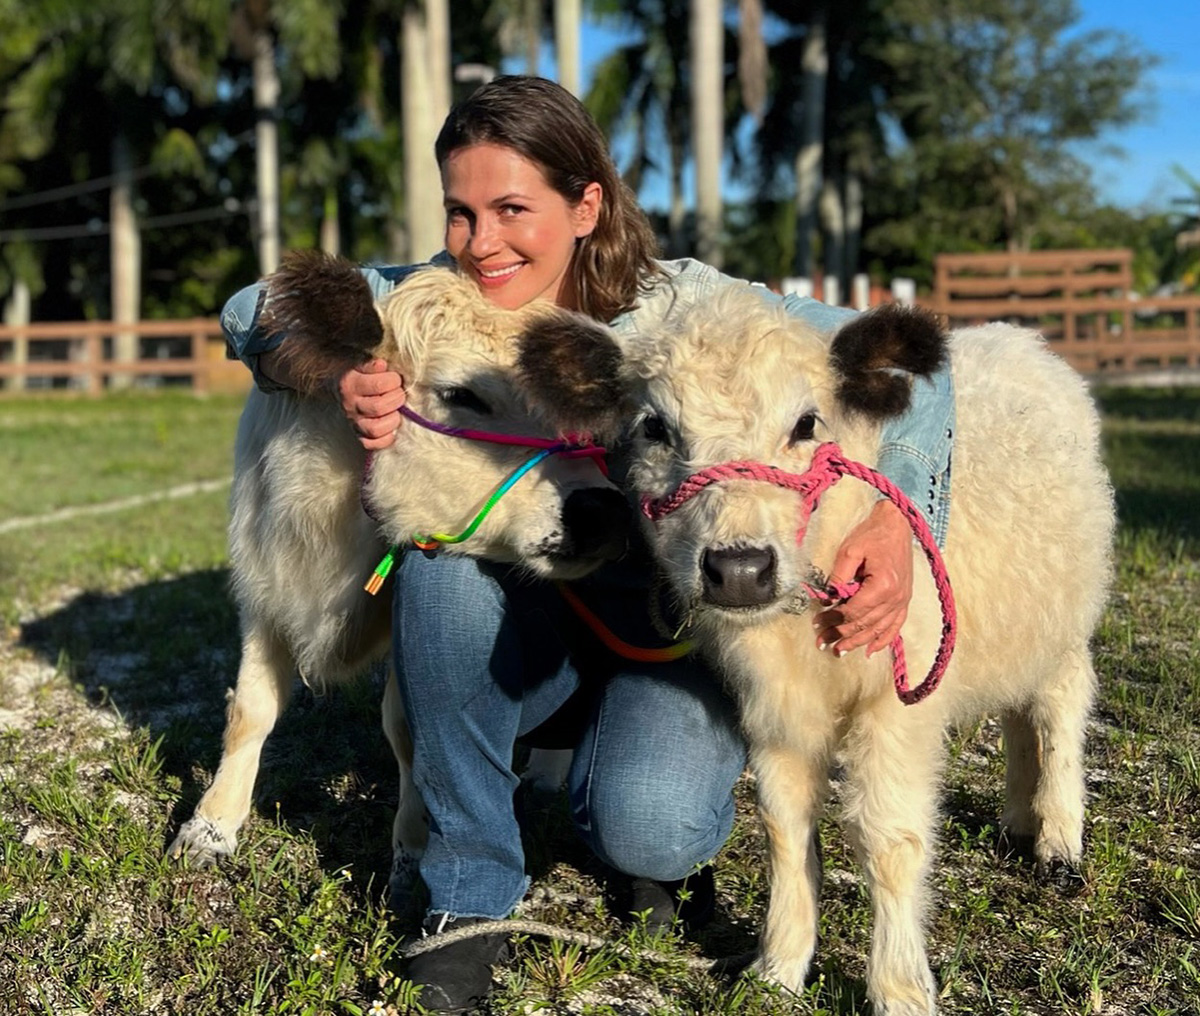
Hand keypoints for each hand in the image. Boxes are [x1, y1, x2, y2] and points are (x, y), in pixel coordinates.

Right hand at [338, 359, 405, 449]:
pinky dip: (385, 439)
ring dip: (392, 420)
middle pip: (379, 407)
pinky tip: (391, 428)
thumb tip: (382, 365)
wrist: (339, 386)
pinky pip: (371, 444)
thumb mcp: (362, 363)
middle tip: (399, 394)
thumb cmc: (358, 373)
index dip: (394, 381)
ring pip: (375, 429)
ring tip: (396, 411)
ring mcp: (353, 422)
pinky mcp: (358, 435)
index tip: (396, 378)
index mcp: (350, 384)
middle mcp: (350, 405)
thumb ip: (373, 364)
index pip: (379, 385)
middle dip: (396, 399)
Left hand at [813, 499, 912, 656]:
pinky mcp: (905, 599)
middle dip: (840, 634)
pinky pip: (895, 626)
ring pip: (878, 629)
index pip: (853, 611)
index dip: (833, 619)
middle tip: (821, 642)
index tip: (816, 623)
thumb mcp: (850, 551)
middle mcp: (896, 597)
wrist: (898, 524)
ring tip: (839, 650)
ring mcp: (903, 600)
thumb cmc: (873, 534)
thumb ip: (838, 577)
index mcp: (883, 585)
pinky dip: (883, 640)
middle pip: (864, 624)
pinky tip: (870, 650)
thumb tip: (828, 600)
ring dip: (857, 642)